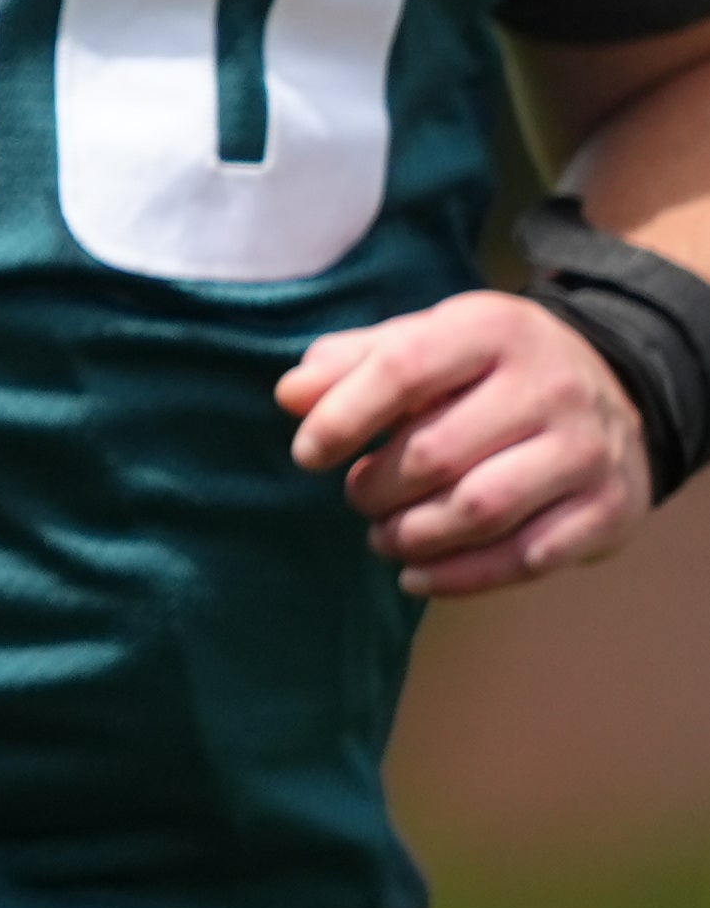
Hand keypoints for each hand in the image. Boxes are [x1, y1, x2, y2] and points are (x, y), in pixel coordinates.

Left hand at [280, 287, 651, 595]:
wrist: (616, 391)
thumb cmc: (487, 370)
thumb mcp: (425, 341)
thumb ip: (352, 362)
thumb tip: (291, 396)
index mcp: (494, 330)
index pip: (403, 371)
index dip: (342, 418)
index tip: (308, 454)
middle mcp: (550, 387)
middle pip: (437, 453)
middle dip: (377, 487)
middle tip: (356, 495)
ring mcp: (587, 451)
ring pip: (481, 510)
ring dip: (413, 535)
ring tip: (382, 535)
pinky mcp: (609, 508)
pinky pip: (527, 557)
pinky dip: (461, 577)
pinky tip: (418, 575)